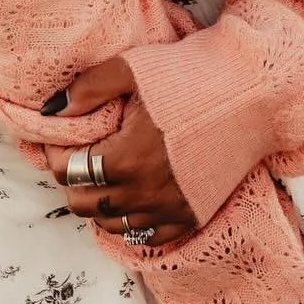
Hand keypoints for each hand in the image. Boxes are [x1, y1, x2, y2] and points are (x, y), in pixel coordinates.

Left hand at [41, 56, 197, 248]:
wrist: (252, 93)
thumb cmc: (191, 75)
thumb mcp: (131, 68)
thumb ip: (86, 90)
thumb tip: (51, 110)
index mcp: (125, 158)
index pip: (66, 171)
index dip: (54, 152)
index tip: (59, 136)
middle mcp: (145, 194)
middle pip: (82, 204)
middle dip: (71, 178)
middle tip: (80, 152)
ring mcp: (170, 210)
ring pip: (111, 224)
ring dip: (99, 200)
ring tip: (105, 171)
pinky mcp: (192, 216)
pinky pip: (146, 235)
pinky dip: (131, 218)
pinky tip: (133, 193)